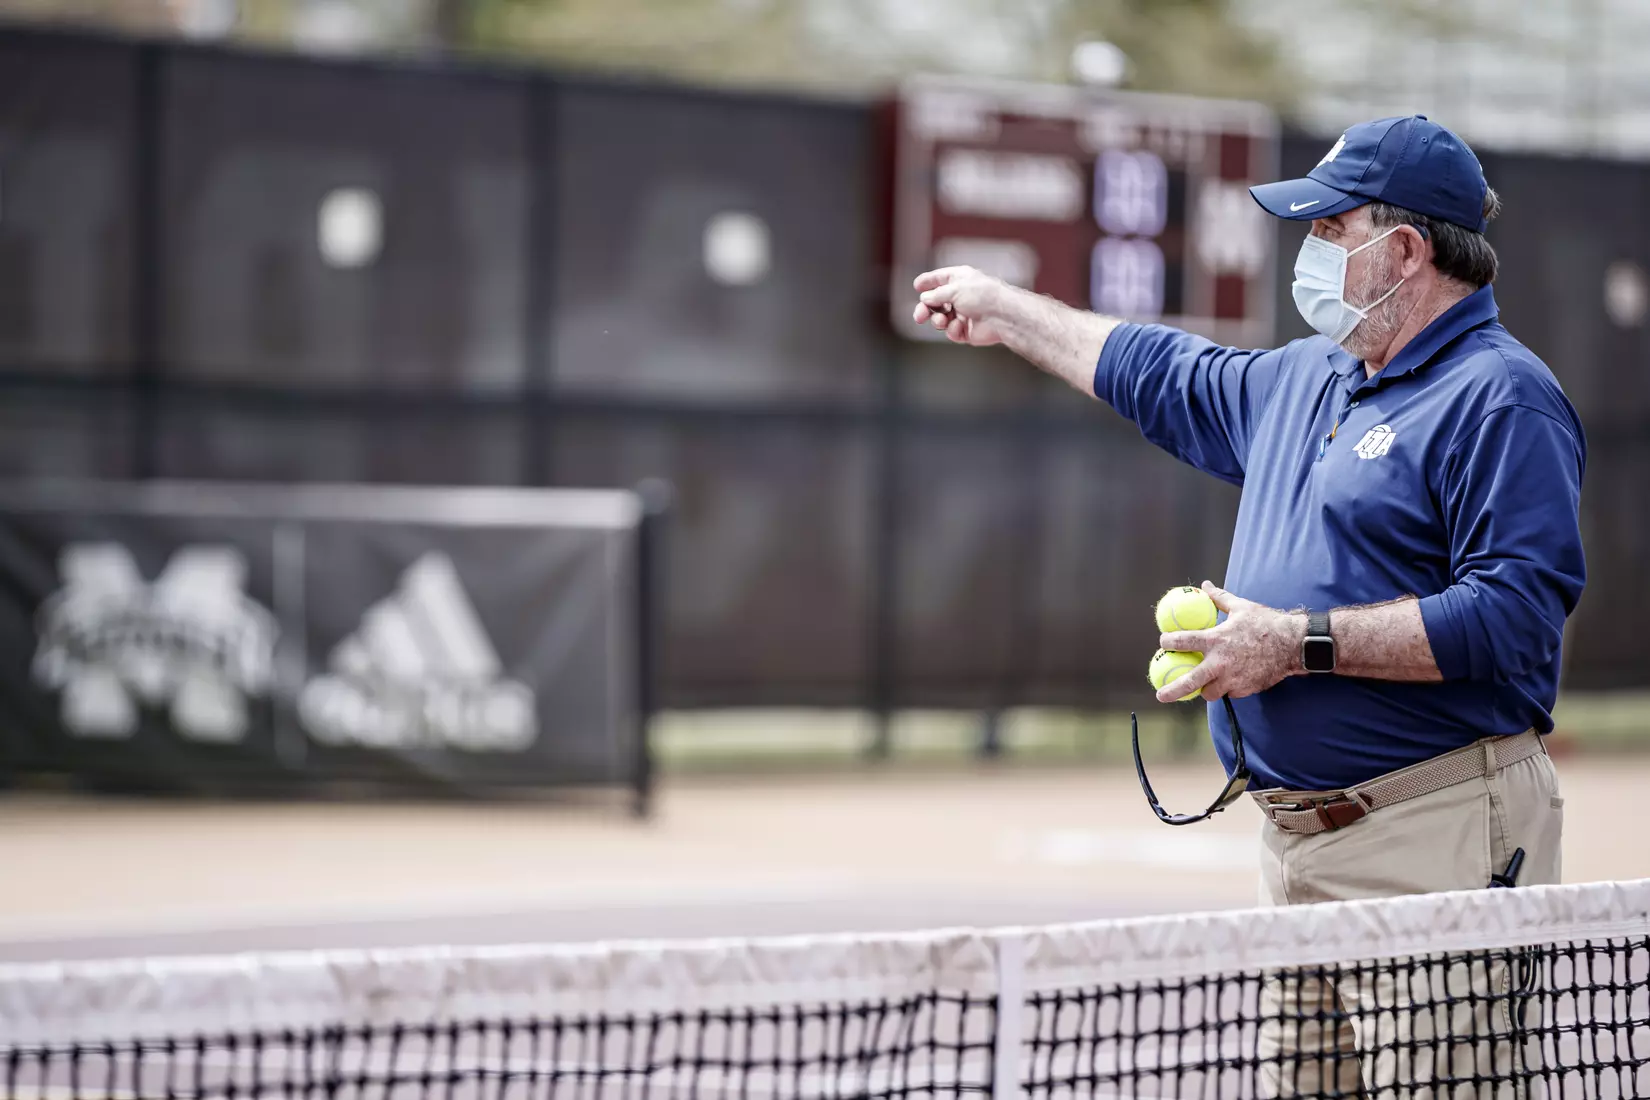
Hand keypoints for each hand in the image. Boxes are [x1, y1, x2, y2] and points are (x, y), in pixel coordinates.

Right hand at [911, 267, 1018, 346]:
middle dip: (925, 309)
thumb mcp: (954, 289)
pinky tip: (960, 326)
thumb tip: (924, 299)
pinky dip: (952, 329)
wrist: (1002, 317)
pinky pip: (951, 331)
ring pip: (940, 319)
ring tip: (942, 321)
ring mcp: (964, 314)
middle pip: (935, 302)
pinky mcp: (966, 331)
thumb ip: (936, 294)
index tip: (916, 286)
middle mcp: (961, 296)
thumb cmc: (983, 296)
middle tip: (919, 316)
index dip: (928, 282)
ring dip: (938, 320)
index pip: (940, 279)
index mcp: (960, 280)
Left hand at [1155, 581, 1304, 702]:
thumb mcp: (1241, 607)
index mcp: (1217, 640)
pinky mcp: (1245, 689)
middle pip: (1189, 682)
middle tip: (1160, 695)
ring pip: (1209, 692)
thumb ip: (1220, 598)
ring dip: (1204, 688)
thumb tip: (1205, 586)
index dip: (1170, 642)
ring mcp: (1233, 679)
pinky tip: (1228, 680)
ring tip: (1202, 684)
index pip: (1184, 642)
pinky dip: (1226, 687)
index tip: (1163, 643)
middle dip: (1172, 690)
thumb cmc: (1267, 623)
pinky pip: (1229, 692)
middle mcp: (1221, 663)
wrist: (1294, 645)